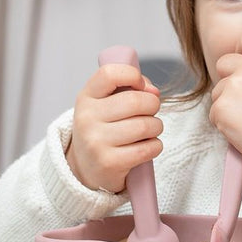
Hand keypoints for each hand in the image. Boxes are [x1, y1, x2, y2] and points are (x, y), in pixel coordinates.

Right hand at [65, 63, 162, 191]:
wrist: (85, 167)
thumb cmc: (104, 129)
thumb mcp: (107, 103)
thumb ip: (132, 88)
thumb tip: (153, 91)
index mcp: (86, 97)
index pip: (109, 74)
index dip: (132, 75)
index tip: (139, 85)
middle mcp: (87, 118)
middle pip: (136, 101)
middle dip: (153, 105)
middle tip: (150, 112)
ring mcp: (96, 142)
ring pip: (145, 125)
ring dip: (156, 127)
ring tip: (148, 131)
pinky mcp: (109, 163)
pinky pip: (148, 148)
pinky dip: (155, 146)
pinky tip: (146, 147)